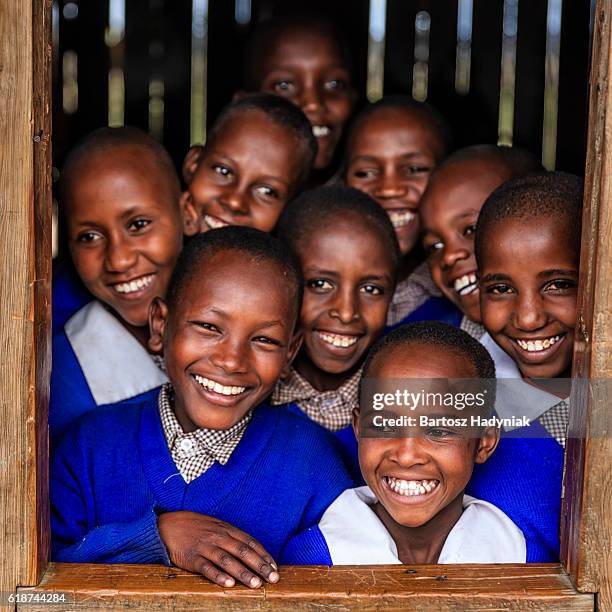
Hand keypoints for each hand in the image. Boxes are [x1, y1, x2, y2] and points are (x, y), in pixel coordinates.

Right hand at [158, 511, 278, 587]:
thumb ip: (232, 536)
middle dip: (260, 565)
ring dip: (243, 573)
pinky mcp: (192, 557)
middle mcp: (219, 537)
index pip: (250, 542)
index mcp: (226, 529)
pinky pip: (207, 568)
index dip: (263, 555)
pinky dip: (218, 576)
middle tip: (273, 578)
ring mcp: (205, 547)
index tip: (275, 567)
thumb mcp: (216, 526)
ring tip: (256, 584)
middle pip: (243, 551)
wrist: (168, 525)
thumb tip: (251, 549)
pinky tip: (229, 584)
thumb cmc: (195, 527)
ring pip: (228, 560)